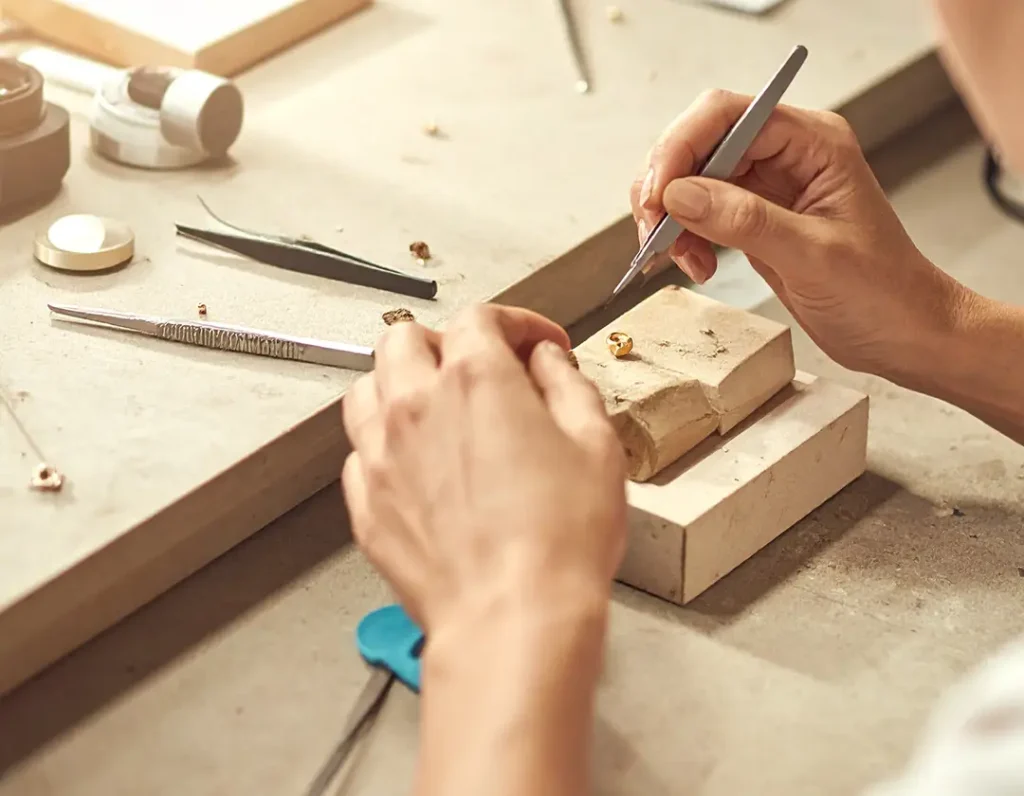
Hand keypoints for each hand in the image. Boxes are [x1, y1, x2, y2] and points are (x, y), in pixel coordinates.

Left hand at [341, 305, 626, 642]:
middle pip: (404, 339)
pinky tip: (418, 467)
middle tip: (480, 369)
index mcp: (475, 378)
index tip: (538, 346)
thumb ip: (568, 386)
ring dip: (400, 386)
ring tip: (436, 409)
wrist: (512, 616)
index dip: (517, 323)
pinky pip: (359, 452)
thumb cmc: (559, 539)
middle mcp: (415, 405)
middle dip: (445, 342)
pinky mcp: (366, 503)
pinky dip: (385, 445)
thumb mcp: (595, 444)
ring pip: (366, 389)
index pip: (481, 317)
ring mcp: (380, 454)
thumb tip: (547, 363)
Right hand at [629, 89, 968, 381]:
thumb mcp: (813, 255)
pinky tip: (695, 265)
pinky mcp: (752, 219)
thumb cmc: (883, 292)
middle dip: (665, 186)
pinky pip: (698, 213)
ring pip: (690, 179)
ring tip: (677, 257)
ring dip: (669, 217)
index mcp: (813, 142)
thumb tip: (679, 195)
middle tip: (653, 232)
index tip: (657, 195)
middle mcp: (786, 155)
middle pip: (698, 143)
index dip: (681, 148)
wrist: (902, 334)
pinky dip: (682, 238)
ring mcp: (766, 187)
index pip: (727, 116)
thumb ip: (745, 221)